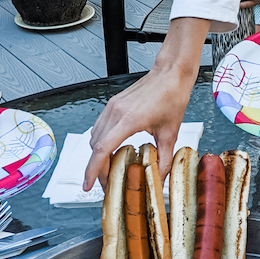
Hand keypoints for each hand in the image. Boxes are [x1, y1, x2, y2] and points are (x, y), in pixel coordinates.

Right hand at [83, 60, 197, 191]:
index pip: (102, 150)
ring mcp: (112, 107)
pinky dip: (101, 141)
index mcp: (129, 120)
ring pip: (95, 137)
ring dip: (98, 155)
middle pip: (95, 147)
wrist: (171, 73)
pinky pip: (100, 127)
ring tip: (110, 169)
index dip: (92, 170)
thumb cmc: (172, 96)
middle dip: (97, 168)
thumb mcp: (171, 133)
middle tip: (108, 184)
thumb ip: (164, 159)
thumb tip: (160, 178)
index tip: (87, 184)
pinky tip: (113, 150)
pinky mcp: (113, 104)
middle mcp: (116, 112)